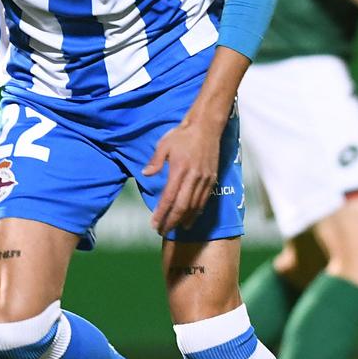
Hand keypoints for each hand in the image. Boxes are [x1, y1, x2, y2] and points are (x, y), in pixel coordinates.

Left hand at [144, 114, 223, 234]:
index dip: (161, 213)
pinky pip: (204, 200)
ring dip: (185, 220)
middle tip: (162, 231)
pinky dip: (197, 212)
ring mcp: (204, 179)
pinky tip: (191, 218)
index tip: (154, 224)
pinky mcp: (212, 179)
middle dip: (172, 221)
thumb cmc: (182, 135)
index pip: (169, 197)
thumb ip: (155, 161)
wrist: (206, 127)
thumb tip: (145, 174)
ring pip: (195, 206)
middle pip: (182, 206)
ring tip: (176, 229)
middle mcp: (193, 177)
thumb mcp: (164, 144)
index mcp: (180, 169)